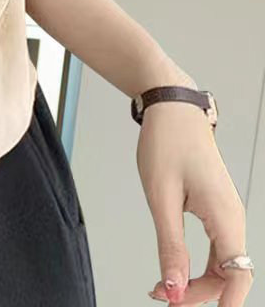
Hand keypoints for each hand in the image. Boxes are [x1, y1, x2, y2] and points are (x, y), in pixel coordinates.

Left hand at [137, 100, 252, 305]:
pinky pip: (216, 246)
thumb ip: (170, 244)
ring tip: (164, 286)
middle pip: (229, 274)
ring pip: (223, 263)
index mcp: (226, 217)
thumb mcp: (161, 197)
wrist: (171, 110)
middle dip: (199, 293)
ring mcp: (226, 212)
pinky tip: (175, 265)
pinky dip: (197, 262)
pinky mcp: (215, 207)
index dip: (219, 302)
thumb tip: (173, 287)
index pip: (236, 276)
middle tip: (163, 297)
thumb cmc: (167, 144)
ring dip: (198, 280)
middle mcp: (233, 218)